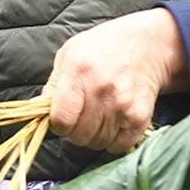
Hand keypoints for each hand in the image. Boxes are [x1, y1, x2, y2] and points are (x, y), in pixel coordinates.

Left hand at [43, 8, 187, 154]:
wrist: (148, 44)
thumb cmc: (104, 48)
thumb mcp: (70, 53)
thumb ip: (54, 83)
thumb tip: (41, 112)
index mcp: (78, 71)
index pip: (61, 120)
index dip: (58, 124)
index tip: (63, 118)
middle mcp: (101, 89)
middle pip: (79, 136)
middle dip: (76, 131)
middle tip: (83, 116)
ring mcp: (122, 104)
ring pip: (98, 142)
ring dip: (95, 135)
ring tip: (100, 115)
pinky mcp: (140, 116)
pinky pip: (119, 145)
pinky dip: (115, 140)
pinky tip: (115, 122)